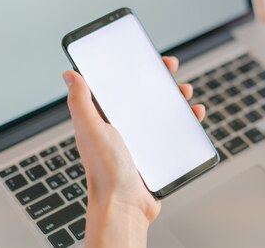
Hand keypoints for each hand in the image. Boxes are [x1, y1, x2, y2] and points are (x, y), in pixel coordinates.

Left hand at [62, 56, 204, 247]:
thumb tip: (70, 74)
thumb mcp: (91, 129)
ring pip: (163, 111)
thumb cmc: (105, 170)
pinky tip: (194, 117)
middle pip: (145, 95)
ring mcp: (142, 140)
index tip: (148, 59)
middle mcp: (124, 127)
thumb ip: (80, 102)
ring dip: (177, 99)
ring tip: (186, 95)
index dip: (135, 69)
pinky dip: (187, 121)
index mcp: (106, 119)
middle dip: (161, 80)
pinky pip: (174, 131)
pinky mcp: (157, 152)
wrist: (125, 205)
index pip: (121, 86)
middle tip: (171, 70)